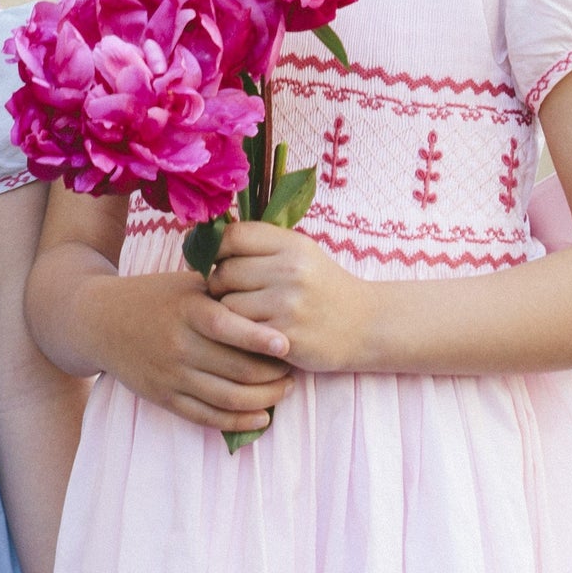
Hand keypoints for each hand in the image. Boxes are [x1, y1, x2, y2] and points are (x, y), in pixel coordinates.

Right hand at [93, 268, 295, 429]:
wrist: (101, 322)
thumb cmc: (154, 297)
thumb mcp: (187, 284)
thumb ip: (225, 289)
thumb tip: (272, 292)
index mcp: (187, 311)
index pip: (228, 327)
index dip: (259, 339)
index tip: (287, 344)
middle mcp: (179, 346)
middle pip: (236, 369)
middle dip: (273, 374)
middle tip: (295, 368)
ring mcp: (171, 375)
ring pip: (228, 398)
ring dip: (264, 399)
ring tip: (285, 390)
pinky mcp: (164, 397)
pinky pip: (207, 417)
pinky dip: (238, 421)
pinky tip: (262, 417)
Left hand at [209, 222, 370, 373]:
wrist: (366, 324)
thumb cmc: (323, 287)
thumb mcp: (300, 254)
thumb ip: (260, 245)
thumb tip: (206, 242)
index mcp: (292, 244)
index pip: (232, 236)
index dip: (212, 249)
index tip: (207, 260)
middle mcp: (290, 270)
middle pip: (223, 272)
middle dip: (219, 285)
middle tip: (231, 293)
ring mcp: (288, 304)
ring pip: (227, 304)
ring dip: (228, 312)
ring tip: (246, 314)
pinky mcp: (285, 336)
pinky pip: (240, 331)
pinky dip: (241, 333)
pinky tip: (254, 332)